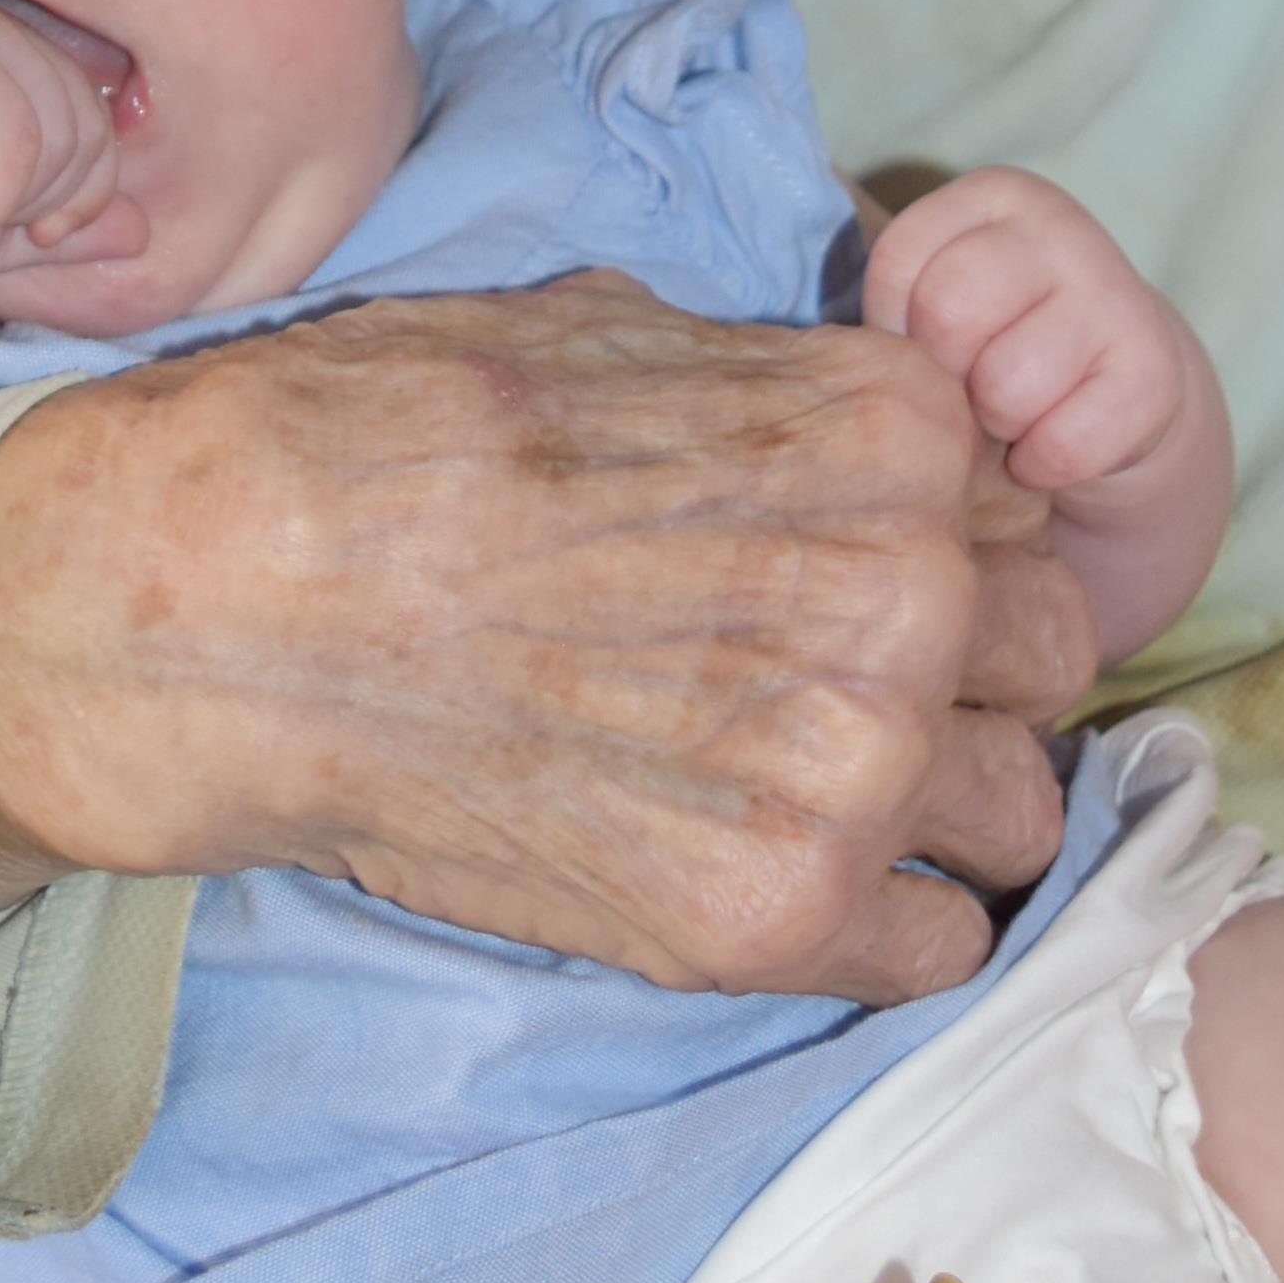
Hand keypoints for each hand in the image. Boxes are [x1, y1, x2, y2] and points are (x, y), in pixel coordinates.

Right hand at [0, 275, 1099, 997]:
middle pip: (1044, 659)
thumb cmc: (396, 435)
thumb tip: (833, 423)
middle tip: (830, 693)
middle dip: (962, 676)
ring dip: (932, 806)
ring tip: (802, 793)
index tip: (849, 583)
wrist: (239, 602)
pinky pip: (938, 947)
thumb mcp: (617, 335)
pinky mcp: (776, 912)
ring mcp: (854, 761)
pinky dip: (877, 924)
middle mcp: (911, 591)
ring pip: (1014, 808)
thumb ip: (773, 393)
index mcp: (893, 428)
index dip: (942, 547)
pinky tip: (772, 874)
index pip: (1019, 509)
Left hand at [868, 172, 1232, 662]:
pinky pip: (1061, 444)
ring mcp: (1116, 295)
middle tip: (974, 389)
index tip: (928, 349)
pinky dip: (1047, 467)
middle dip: (950, 377)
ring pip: (1005, 387)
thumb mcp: (936, 305)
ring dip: (999, 428)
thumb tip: (749, 259)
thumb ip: (878, 290)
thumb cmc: (996, 358)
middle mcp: (1061, 227)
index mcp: (993, 198)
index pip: (899, 264)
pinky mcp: (1154, 375)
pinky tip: (1057, 449)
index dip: (898, 331)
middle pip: (950, 314)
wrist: (1123, 414)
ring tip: (1017, 416)